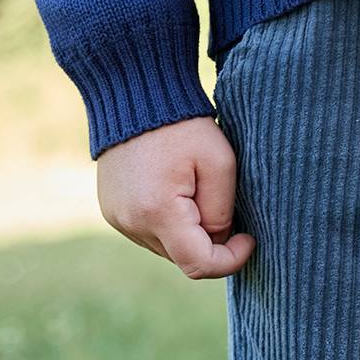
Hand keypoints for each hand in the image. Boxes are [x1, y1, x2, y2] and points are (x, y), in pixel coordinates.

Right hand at [97, 117, 255, 277]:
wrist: (134, 94)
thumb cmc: (183, 124)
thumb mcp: (220, 163)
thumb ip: (222, 212)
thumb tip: (218, 240)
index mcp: (158, 211)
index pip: (199, 264)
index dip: (230, 260)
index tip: (248, 239)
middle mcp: (131, 222)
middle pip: (183, 258)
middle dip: (209, 242)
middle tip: (218, 201)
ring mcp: (117, 219)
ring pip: (167, 249)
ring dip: (188, 234)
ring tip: (191, 190)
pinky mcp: (111, 212)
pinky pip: (149, 234)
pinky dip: (168, 225)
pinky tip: (172, 191)